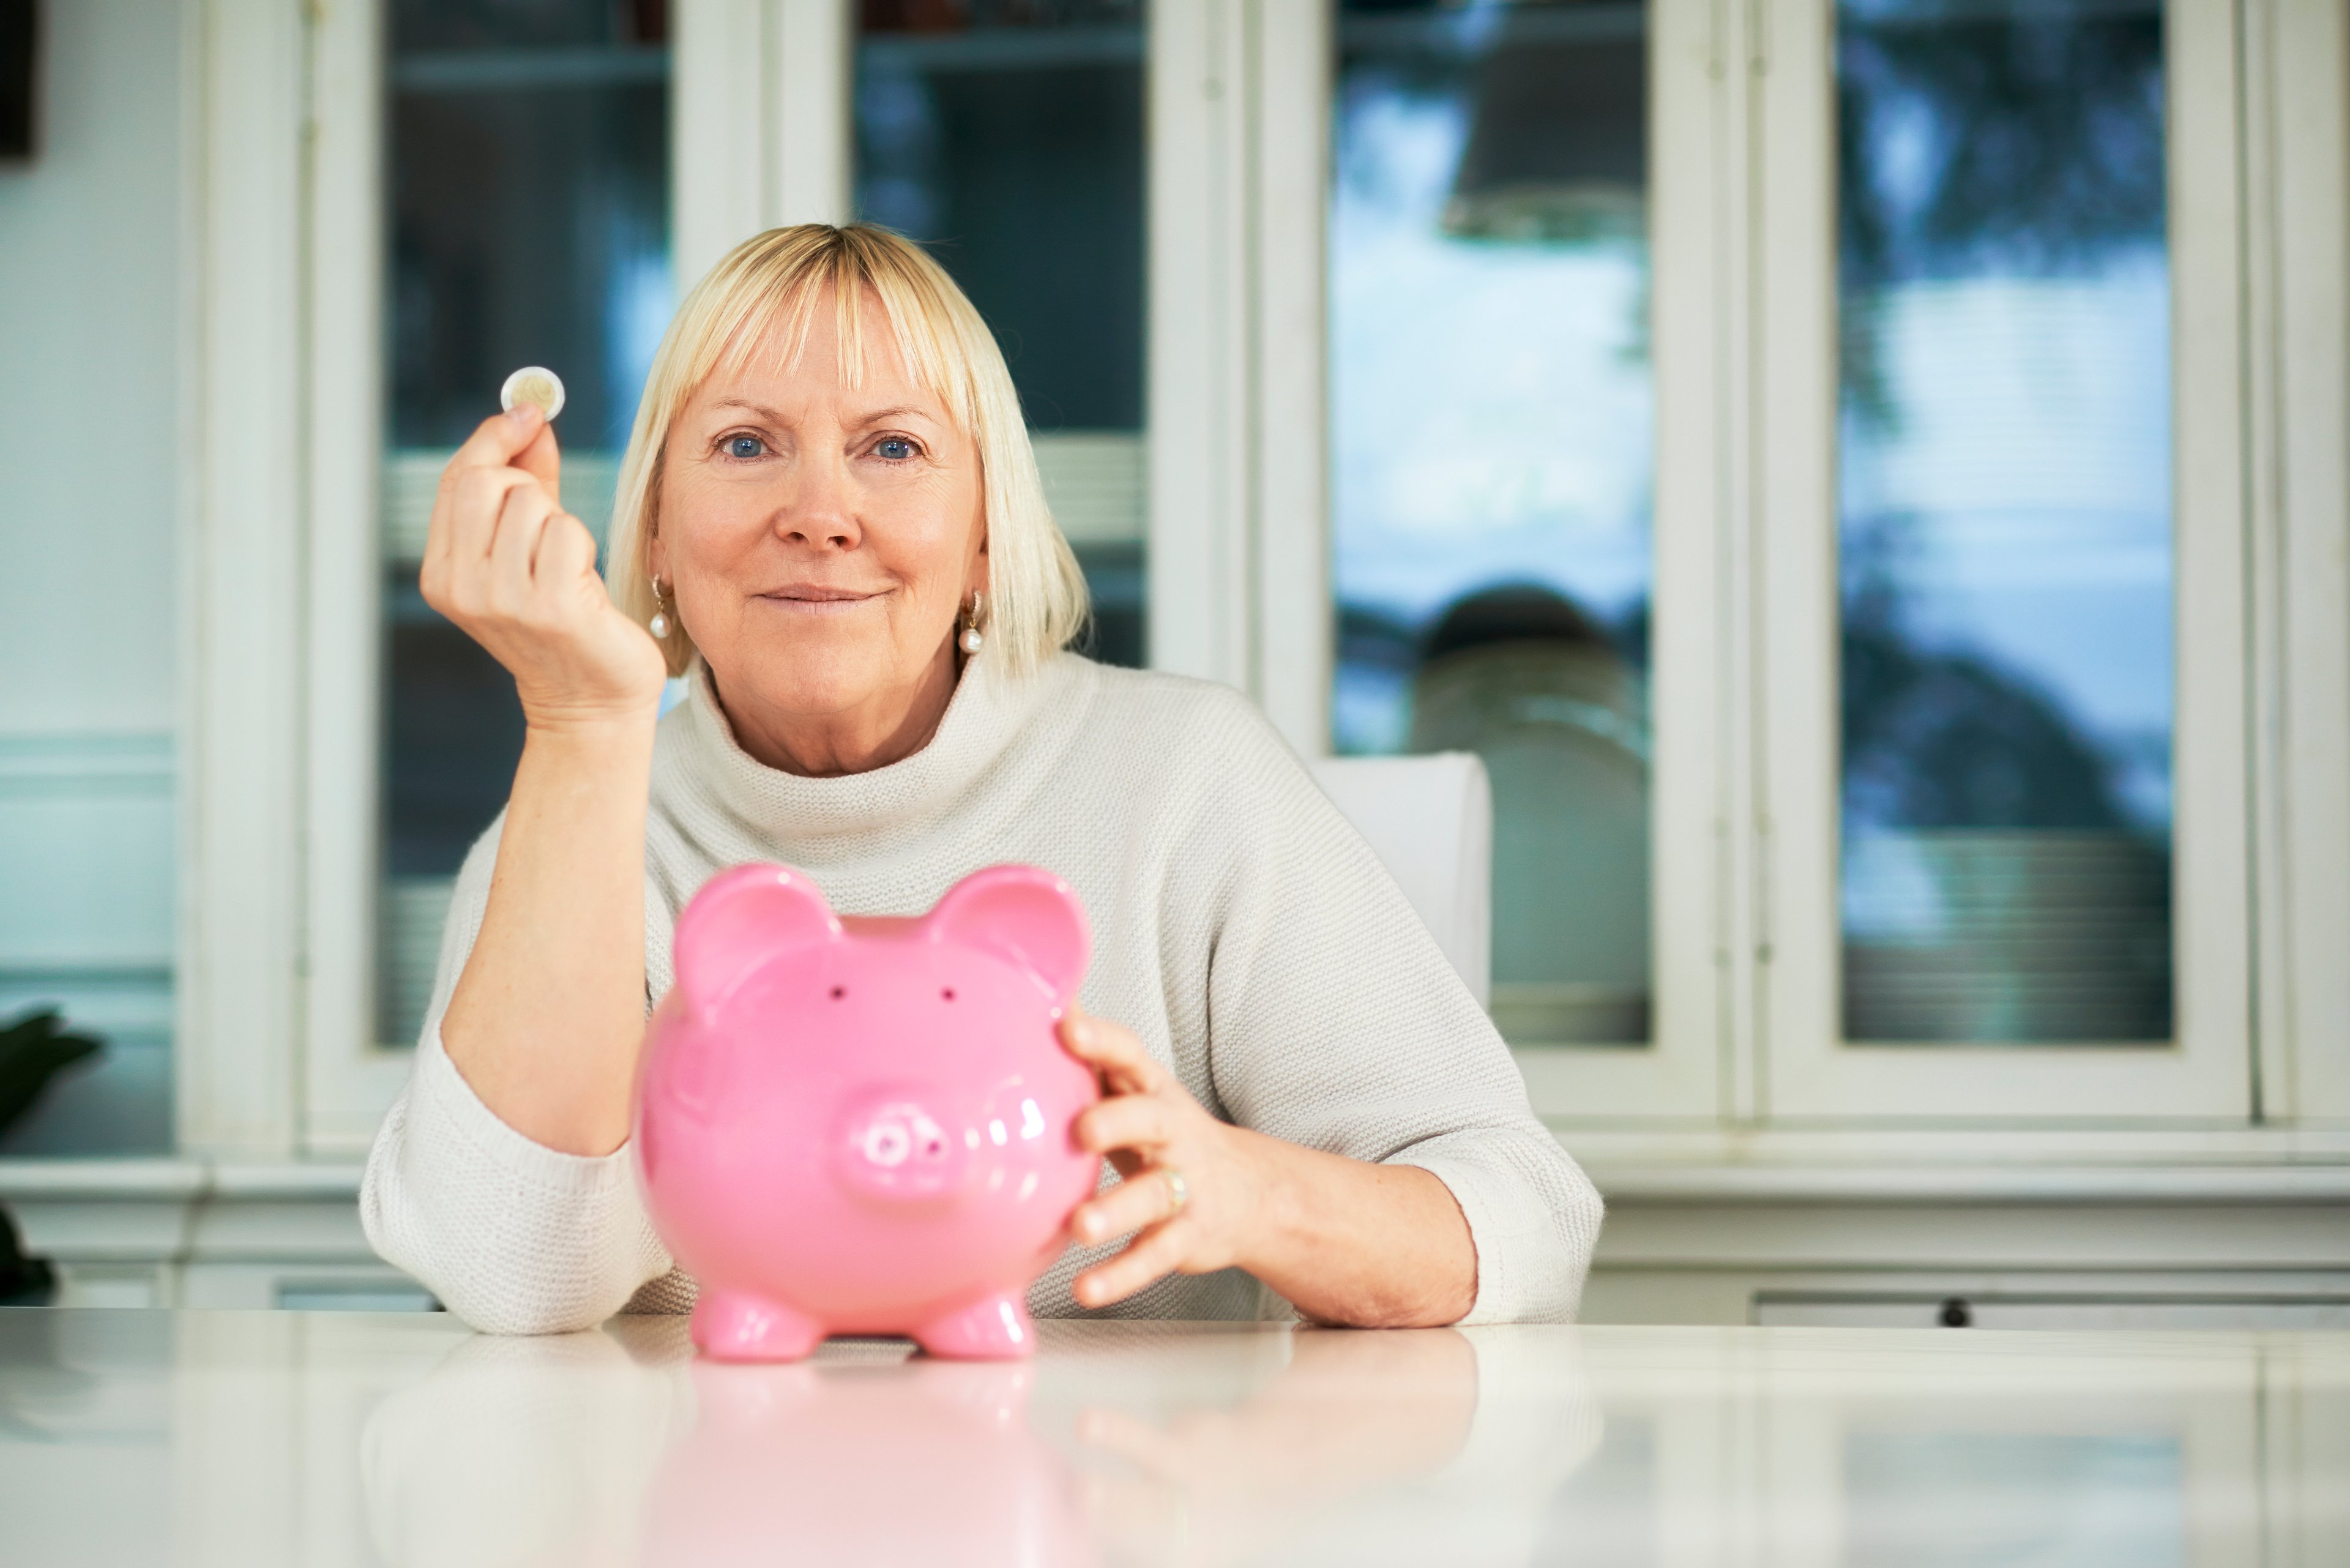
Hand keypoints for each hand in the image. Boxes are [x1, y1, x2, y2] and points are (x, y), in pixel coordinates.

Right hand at [419, 404, 667, 731]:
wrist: (589, 700)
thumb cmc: (563, 620)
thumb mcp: (531, 547)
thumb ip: (528, 481)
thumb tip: (529, 417)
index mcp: (442, 573)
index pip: (457, 479)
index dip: (495, 437)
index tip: (530, 413)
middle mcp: (461, 587)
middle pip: (485, 482)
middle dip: (529, 486)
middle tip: (551, 522)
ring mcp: (502, 600)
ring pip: (531, 504)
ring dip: (562, 523)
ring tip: (567, 568)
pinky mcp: (549, 606)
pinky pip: (566, 532)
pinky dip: (583, 546)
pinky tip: (583, 583)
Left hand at [1060, 1009, 1269, 1309]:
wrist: (1251, 1193)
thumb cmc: (1167, 1133)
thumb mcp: (1136, 1090)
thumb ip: (1095, 1055)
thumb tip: (1048, 996)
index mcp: (1153, 1091)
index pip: (1130, 1056)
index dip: (1101, 1041)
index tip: (1066, 1027)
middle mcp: (1173, 1133)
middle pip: (1150, 1119)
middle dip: (1117, 1120)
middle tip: (1080, 1130)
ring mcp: (1185, 1186)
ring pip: (1153, 1197)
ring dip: (1116, 1211)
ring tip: (1080, 1227)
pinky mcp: (1186, 1236)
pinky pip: (1154, 1257)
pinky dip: (1120, 1276)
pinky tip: (1085, 1289)